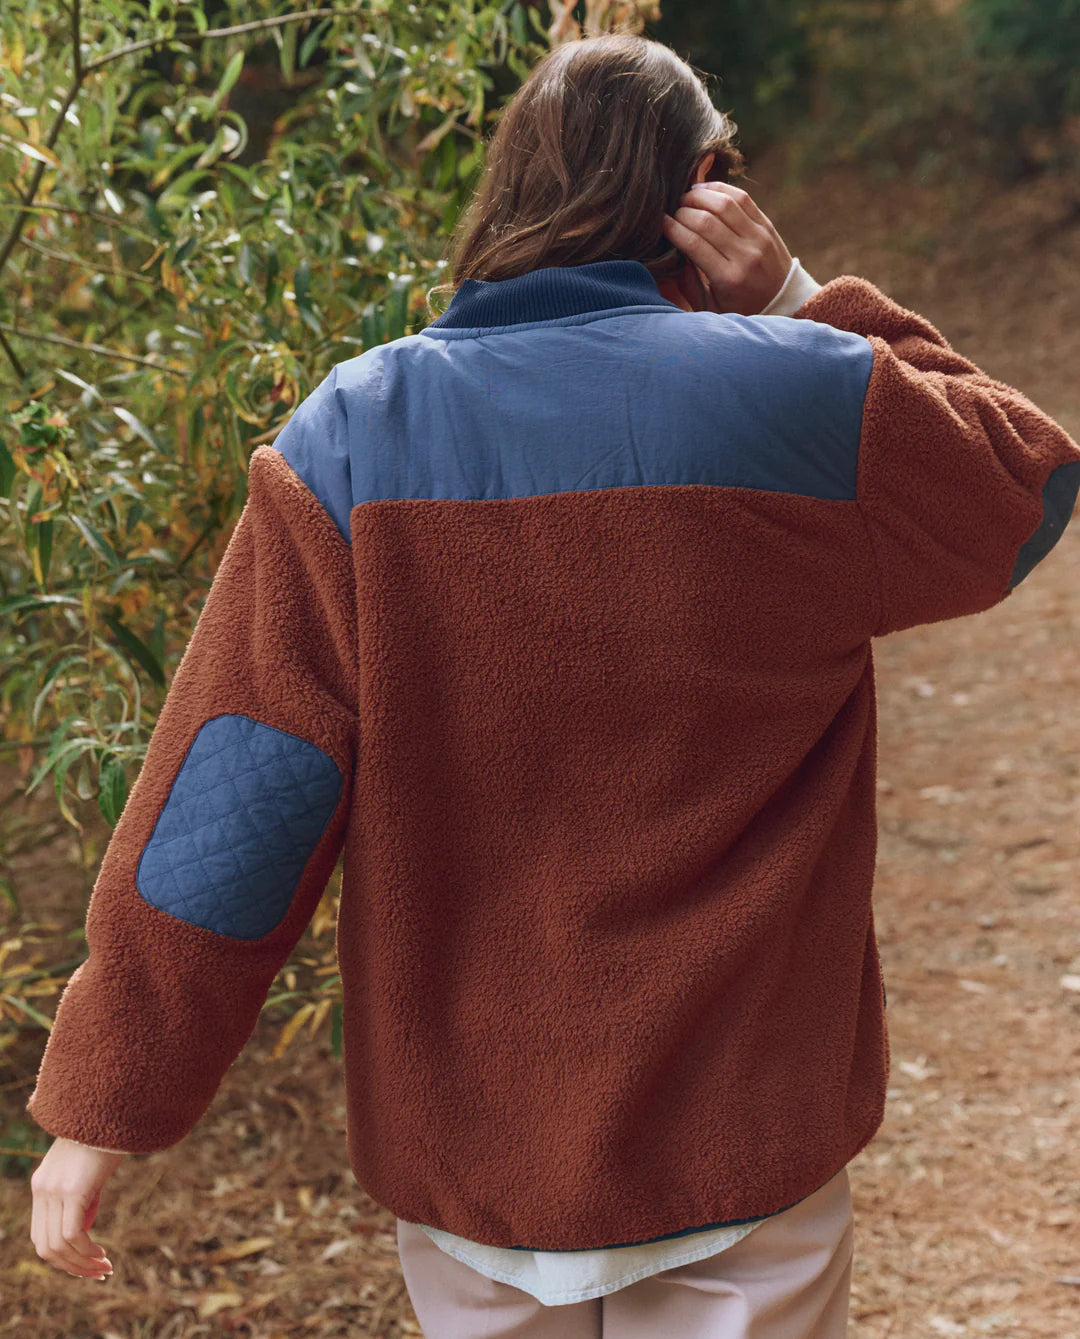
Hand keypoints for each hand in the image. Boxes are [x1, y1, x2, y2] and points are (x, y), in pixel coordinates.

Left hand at [30, 1137, 125, 1279]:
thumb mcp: (88, 1171)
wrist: (113, 1109)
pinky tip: (102, 1253)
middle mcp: (42, 1189)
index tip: (87, 1262)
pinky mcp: (73, 1189)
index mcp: (42, 1184)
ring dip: (81, 1263)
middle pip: (45, 1246)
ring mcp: (55, 1190)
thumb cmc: (106, 1138)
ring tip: (104, 1267)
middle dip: (71, 1267)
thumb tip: (84, 1226)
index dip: (62, 1257)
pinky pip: (73, 1234)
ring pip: (58, 1245)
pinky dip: (86, 1251)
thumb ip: (82, 1197)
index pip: (41, 1235)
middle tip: (98, 1272)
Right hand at [660, 182, 792, 316]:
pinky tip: (704, 190)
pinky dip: (720, 188)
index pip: (693, 244)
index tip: (659, 222)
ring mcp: (758, 237)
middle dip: (682, 211)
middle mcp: (745, 255)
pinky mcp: (766, 225)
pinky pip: (742, 198)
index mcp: (728, 278)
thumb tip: (671, 252)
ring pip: (723, 203)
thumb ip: (689, 284)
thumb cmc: (742, 307)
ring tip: (685, 198)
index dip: (672, 228)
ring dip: (699, 196)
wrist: (785, 301)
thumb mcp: (711, 308)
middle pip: (705, 221)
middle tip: (671, 211)